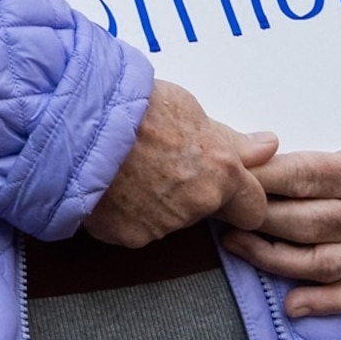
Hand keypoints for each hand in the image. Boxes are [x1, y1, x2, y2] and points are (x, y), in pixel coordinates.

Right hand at [83, 79, 275, 247]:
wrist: (72, 119)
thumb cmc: (130, 103)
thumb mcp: (186, 108)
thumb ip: (228, 139)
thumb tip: (268, 147)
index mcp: (221, 172)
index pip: (253, 208)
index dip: (236, 196)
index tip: (216, 184)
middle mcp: (197, 204)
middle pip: (204, 211)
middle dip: (189, 194)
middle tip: (156, 163)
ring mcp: (162, 225)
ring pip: (167, 220)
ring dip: (153, 201)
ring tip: (124, 168)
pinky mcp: (128, 236)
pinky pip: (133, 228)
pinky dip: (123, 213)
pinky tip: (107, 185)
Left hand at [219, 136, 340, 317]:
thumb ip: (307, 150)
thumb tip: (250, 151)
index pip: (299, 176)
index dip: (257, 180)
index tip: (224, 177)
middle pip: (302, 221)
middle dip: (254, 219)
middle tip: (216, 211)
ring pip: (320, 260)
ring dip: (273, 258)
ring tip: (235, 246)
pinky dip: (325, 302)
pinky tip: (293, 306)